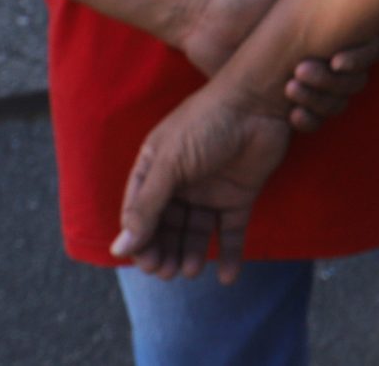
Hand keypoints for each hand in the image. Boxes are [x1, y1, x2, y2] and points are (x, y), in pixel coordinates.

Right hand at [111, 81, 290, 282]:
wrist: (258, 101)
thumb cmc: (207, 122)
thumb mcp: (169, 162)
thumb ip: (147, 206)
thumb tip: (121, 249)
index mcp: (156, 168)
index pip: (139, 212)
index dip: (140, 239)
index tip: (144, 262)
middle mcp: (181, 181)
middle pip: (167, 226)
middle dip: (164, 251)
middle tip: (167, 272)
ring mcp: (210, 189)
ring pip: (196, 232)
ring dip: (192, 254)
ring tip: (192, 270)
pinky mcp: (239, 195)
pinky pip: (232, 231)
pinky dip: (231, 254)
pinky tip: (228, 277)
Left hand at [174, 0, 378, 131]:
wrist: (208, 22)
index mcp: (335, 28)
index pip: (370, 48)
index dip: (362, 57)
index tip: (337, 59)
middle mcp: (328, 54)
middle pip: (357, 79)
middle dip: (334, 81)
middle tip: (301, 69)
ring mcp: (311, 80)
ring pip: (338, 102)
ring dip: (320, 99)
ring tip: (288, 88)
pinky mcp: (290, 103)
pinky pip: (316, 120)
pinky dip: (310, 120)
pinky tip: (291, 114)